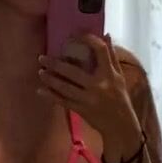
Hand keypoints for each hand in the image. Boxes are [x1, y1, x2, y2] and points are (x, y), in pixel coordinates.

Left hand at [37, 34, 143, 159]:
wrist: (120, 127)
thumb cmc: (121, 100)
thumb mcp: (119, 78)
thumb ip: (112, 57)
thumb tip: (106, 35)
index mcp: (109, 75)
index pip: (100, 51)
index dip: (88, 39)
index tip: (75, 35)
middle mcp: (98, 85)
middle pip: (73, 71)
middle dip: (55, 64)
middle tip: (42, 58)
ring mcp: (88, 99)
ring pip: (65, 87)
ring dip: (50, 79)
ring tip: (40, 72)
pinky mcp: (81, 110)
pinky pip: (63, 102)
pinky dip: (51, 96)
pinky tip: (40, 91)